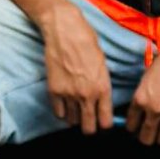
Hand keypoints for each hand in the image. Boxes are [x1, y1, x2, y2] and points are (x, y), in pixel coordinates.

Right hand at [41, 0, 119, 135]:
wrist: (65, 31)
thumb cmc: (87, 43)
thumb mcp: (103, 66)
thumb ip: (103, 87)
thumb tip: (103, 104)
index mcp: (103, 89)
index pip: (106, 122)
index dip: (104, 124)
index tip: (101, 121)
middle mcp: (87, 95)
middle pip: (88, 128)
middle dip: (90, 127)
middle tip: (88, 120)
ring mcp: (69, 94)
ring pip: (72, 121)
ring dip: (75, 117)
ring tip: (76, 106)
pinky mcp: (54, 91)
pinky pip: (58, 113)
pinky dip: (62, 111)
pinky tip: (65, 103)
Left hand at [124, 32, 159, 150]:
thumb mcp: (148, 76)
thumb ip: (142, 96)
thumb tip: (140, 111)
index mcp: (140, 98)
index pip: (131, 125)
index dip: (134, 128)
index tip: (138, 128)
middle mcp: (153, 109)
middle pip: (146, 138)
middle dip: (147, 136)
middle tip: (152, 132)